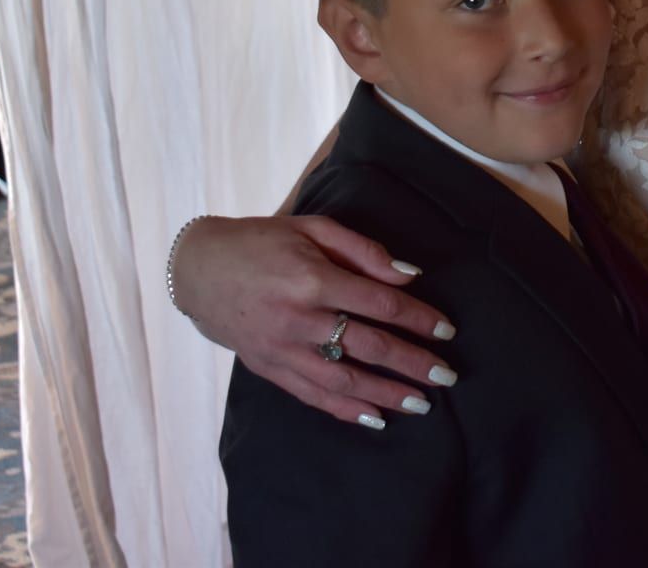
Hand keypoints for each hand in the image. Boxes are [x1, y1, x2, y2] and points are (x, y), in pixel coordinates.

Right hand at [172, 214, 458, 424]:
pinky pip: (313, 396)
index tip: (447, 330)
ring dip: (386, 394)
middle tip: (448, 376)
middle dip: (413, 363)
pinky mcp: (269, 369)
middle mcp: (299, 319)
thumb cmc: (262, 242)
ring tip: (421, 404)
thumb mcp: (313, 229)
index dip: (418, 318)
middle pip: (368, 347)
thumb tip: (409, 276)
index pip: (379, 304)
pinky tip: (375, 418)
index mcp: (313, 279)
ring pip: (343, 380)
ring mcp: (282, 349)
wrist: (199, 271)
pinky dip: (346, 410)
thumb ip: (363, 250)